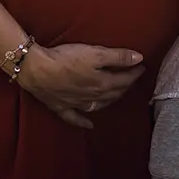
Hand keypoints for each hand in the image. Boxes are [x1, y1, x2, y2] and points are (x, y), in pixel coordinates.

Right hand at [15, 43, 145, 128]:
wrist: (37, 70)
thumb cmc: (66, 59)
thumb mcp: (95, 53)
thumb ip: (117, 57)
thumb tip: (139, 58)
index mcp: (102, 84)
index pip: (124, 79)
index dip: (134, 72)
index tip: (141, 66)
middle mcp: (92, 97)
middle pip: (113, 93)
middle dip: (125, 85)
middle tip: (132, 77)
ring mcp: (76, 104)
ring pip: (98, 105)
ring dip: (109, 101)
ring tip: (117, 95)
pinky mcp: (61, 107)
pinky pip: (75, 118)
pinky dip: (84, 122)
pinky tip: (90, 125)